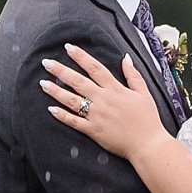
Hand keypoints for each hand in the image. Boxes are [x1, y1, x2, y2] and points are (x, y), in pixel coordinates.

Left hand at [41, 43, 170, 160]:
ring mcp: (97, 115)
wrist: (148, 144)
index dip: (81, 57)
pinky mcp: (93, 130)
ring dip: (56, 91)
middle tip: (47, 63)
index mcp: (115, 89)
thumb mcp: (144, 93)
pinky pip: (74, 122)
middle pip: (78, 81)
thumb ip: (133, 75)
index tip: (68, 48)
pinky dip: (62, 115)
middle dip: (61, 71)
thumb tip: (125, 58)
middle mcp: (103, 100)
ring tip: (43, 83)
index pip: (95, 68)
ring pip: (72, 100)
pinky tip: (51, 109)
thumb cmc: (148, 119)